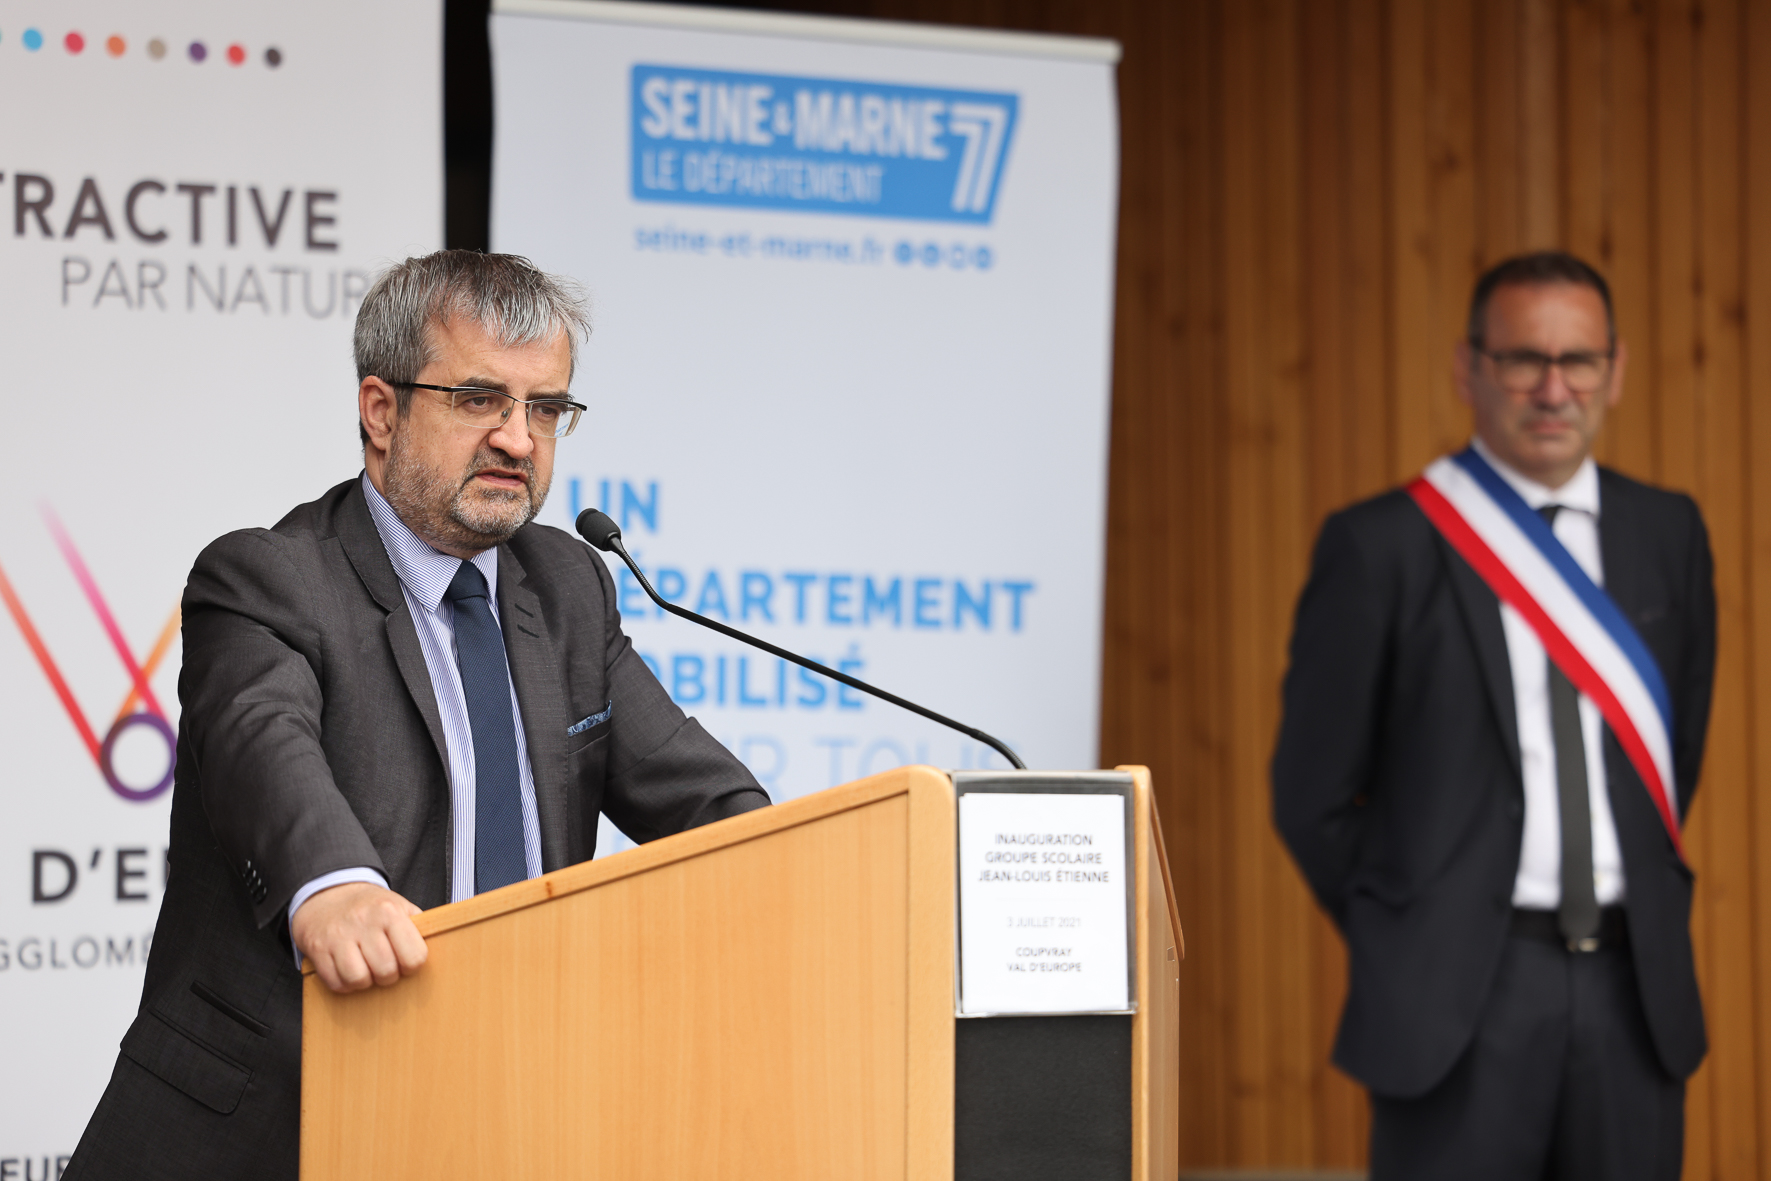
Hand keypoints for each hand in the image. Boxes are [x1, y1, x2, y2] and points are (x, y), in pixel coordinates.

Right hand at [292, 882, 426, 992]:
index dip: (412, 965)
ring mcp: (338, 936)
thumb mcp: (398, 905)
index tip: (406, 961)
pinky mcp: (317, 949)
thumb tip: (441, 946)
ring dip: (365, 981)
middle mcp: (364, 922)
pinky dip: (344, 984)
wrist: (327, 892)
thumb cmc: (370, 906)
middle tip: (384, 966)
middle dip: (388, 976)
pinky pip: (335, 983)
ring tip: (366, 969)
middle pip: (386, 971)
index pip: (414, 957)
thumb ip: (417, 925)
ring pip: (358, 979)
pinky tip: (347, 970)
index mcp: (390, 911)